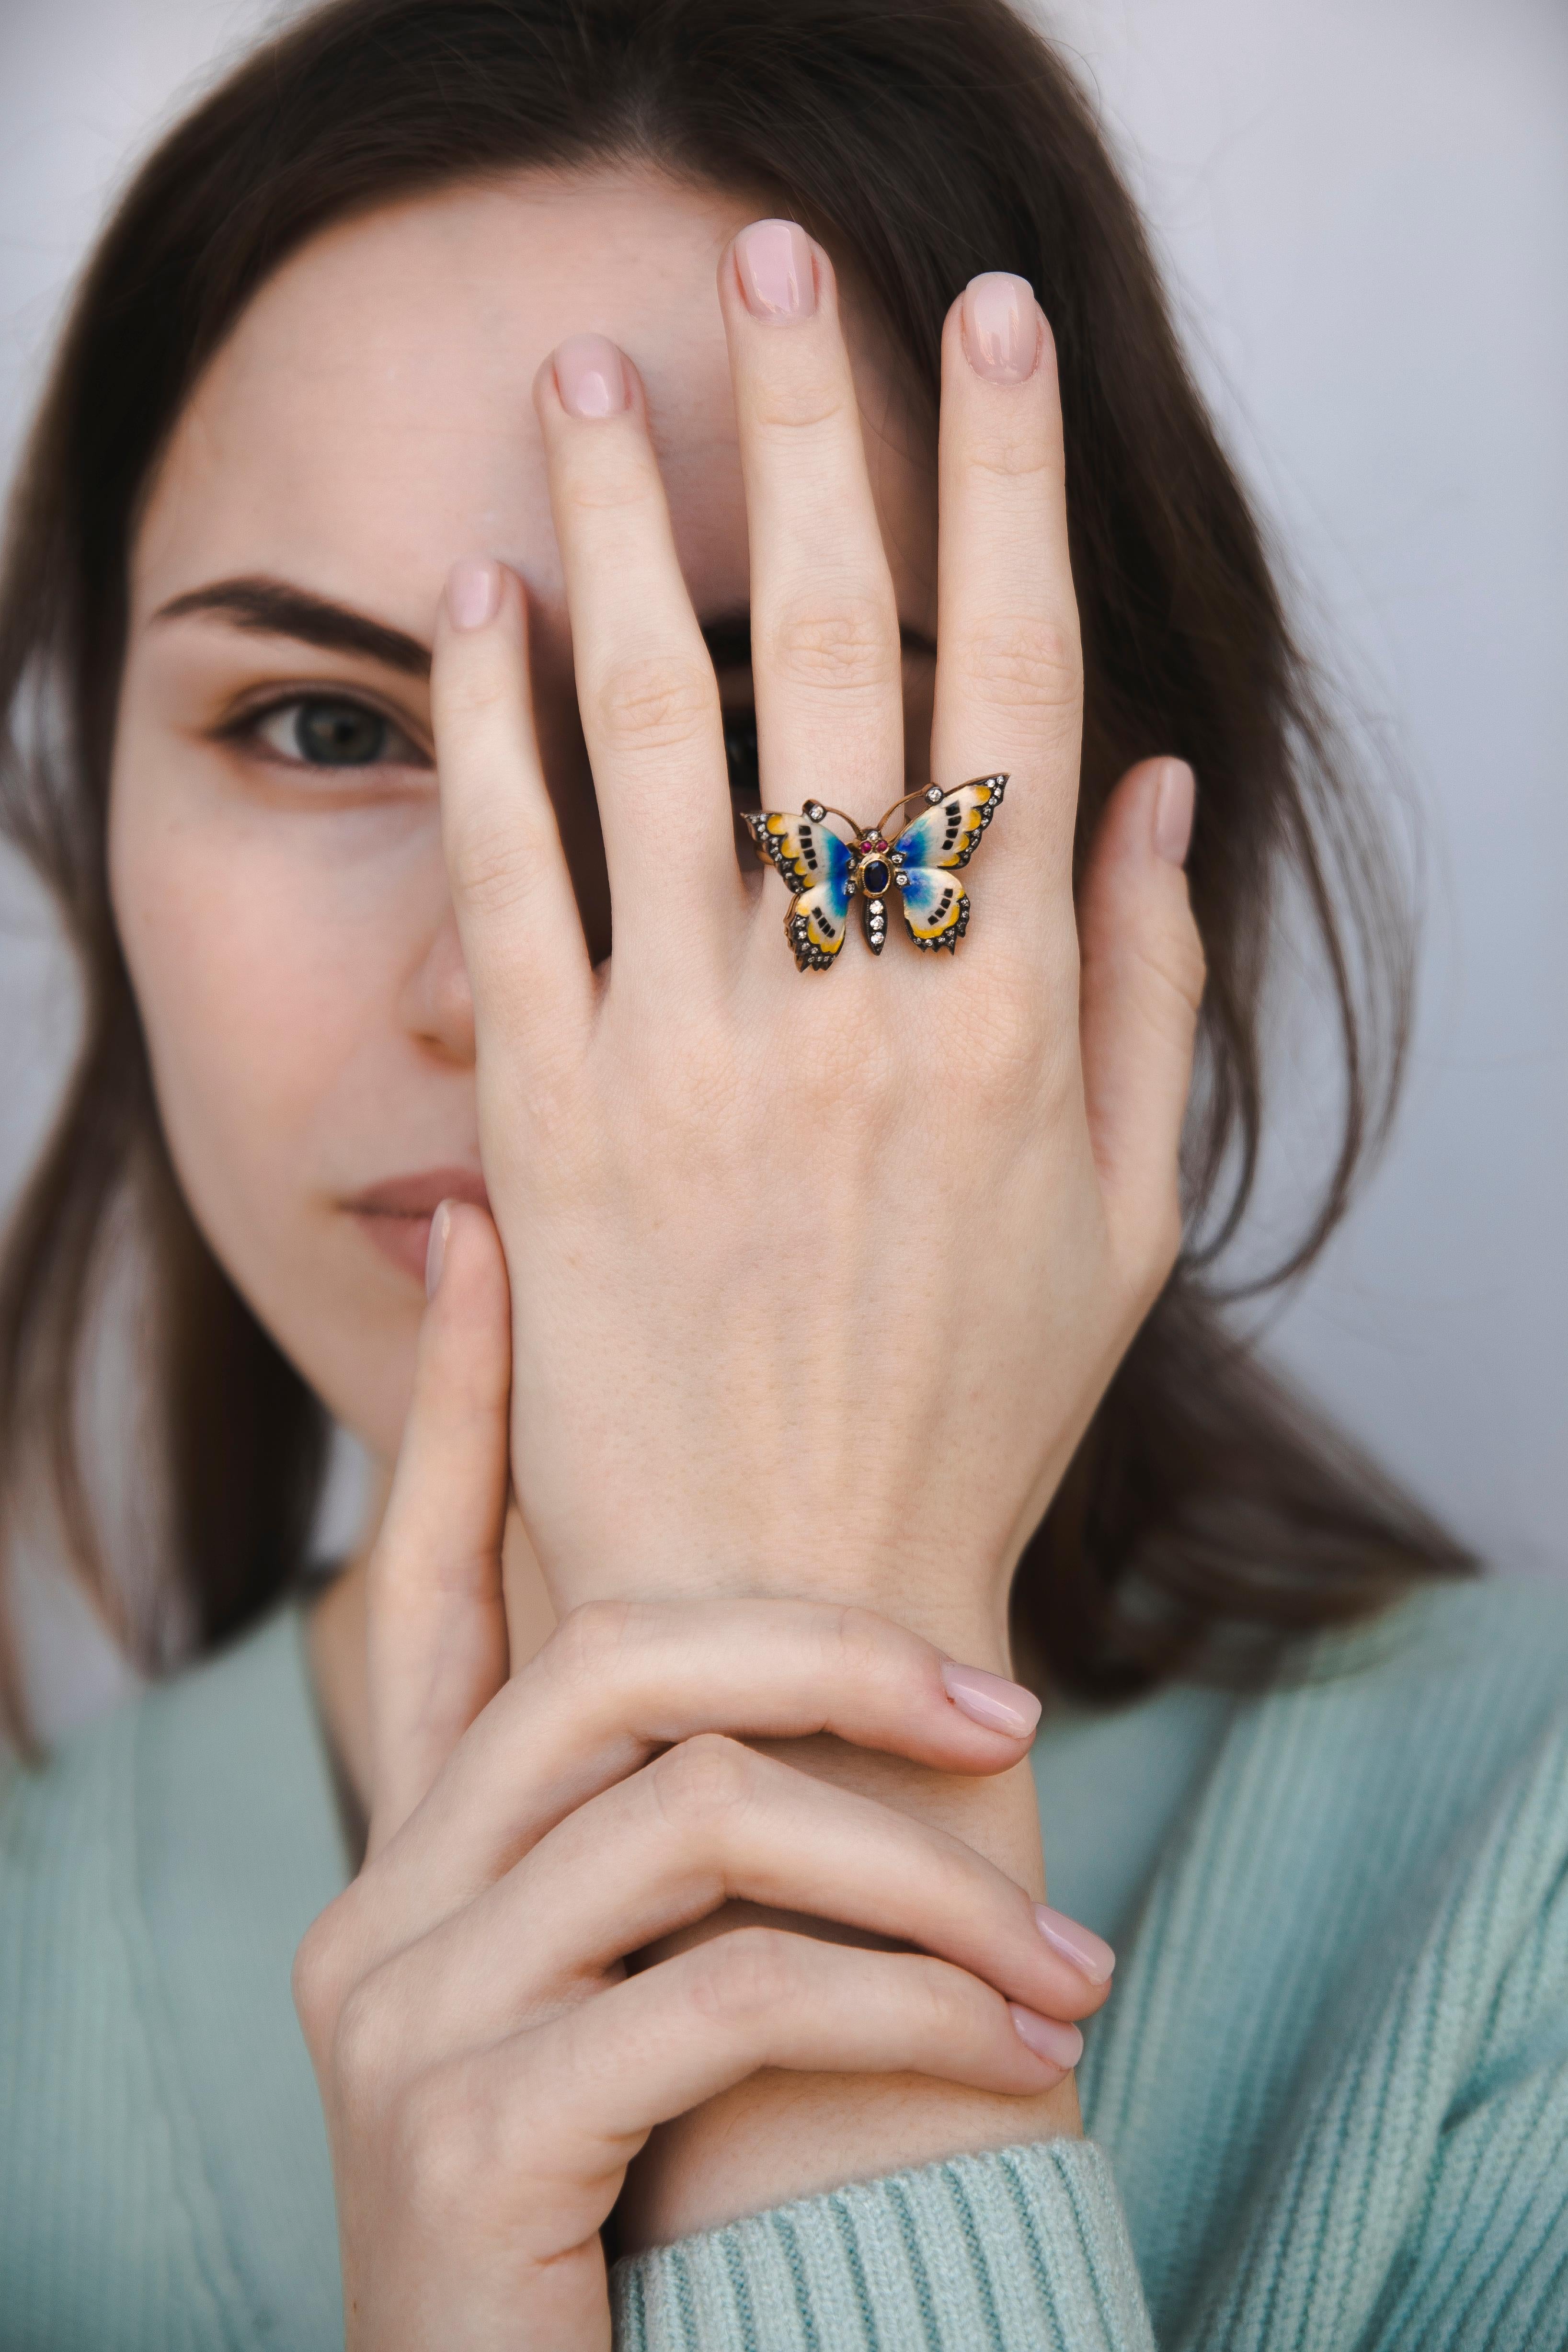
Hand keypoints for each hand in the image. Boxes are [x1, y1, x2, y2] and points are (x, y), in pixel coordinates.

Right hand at [295, 1207, 1113, 2349]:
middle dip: (828, 1658)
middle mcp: (382, 1906)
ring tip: (1067, 1978)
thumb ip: (663, 1843)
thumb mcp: (624, 1989)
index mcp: (414, 1853)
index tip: (484, 1232)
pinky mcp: (471, 2139)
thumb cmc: (619, 2206)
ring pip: (695, 1824)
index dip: (458, 1399)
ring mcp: (404, 2020)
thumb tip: (801, 1686)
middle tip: (1011, 1720)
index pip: (429, 1569)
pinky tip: (1010, 2063)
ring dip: (919, 1887)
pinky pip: (728, 1996)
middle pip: (607, 1664)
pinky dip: (900, 2012)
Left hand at [432, 228, 1201, 1666]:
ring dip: (628, 526)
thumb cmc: (967, 1419)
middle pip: (841, 656)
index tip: (981, 330)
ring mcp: (696, 1057)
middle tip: (779, 259)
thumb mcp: (1124, 1230)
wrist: (793, 1607)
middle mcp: (858, 1008)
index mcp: (1009, 1019)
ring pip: (659, 728)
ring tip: (592, 373)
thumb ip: (1145, 1000)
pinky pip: (515, 877)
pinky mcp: (557, 1117)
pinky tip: (479, 598)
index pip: (1015, 685)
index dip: (1002, 486)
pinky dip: (491, 727)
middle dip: (818, 429)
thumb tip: (1144, 787)